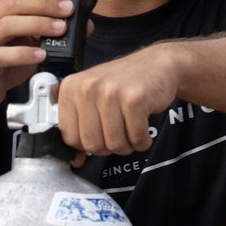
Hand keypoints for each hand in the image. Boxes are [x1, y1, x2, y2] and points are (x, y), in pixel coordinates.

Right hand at [0, 0, 76, 115]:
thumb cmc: (2, 61)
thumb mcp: (27, 40)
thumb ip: (50, 29)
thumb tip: (85, 24)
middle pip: (13, 3)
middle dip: (43, 3)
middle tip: (68, 9)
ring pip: (8, 24)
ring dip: (37, 24)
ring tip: (60, 28)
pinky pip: (3, 55)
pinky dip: (24, 53)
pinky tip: (41, 54)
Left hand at [55, 46, 181, 155]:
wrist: (156, 65)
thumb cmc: (122, 84)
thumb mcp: (92, 98)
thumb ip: (79, 127)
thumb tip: (75, 160)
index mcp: (70, 88)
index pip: (68, 137)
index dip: (85, 144)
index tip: (98, 136)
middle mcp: (87, 88)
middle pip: (92, 144)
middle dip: (108, 147)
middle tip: (118, 133)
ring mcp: (110, 92)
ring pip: (114, 144)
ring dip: (127, 145)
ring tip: (130, 129)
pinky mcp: (134, 99)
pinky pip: (136, 138)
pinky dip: (142, 140)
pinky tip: (142, 127)